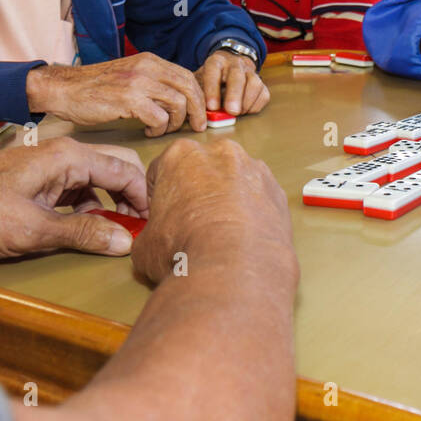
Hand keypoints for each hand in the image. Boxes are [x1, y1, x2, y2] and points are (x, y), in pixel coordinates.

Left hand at [0, 138, 147, 258]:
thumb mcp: (34, 231)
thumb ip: (84, 234)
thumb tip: (126, 241)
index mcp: (68, 156)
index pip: (126, 170)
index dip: (144, 199)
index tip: (152, 226)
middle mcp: (60, 154)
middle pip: (113, 169)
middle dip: (129, 198)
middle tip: (137, 228)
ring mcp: (44, 166)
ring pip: (92, 181)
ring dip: (106, 205)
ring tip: (109, 235)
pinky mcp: (30, 180)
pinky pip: (70, 189)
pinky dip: (83, 207)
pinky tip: (77, 229)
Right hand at [27, 52, 207, 136]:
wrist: (63, 89)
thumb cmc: (94, 88)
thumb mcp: (130, 77)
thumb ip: (153, 84)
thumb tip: (179, 102)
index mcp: (150, 61)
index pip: (188, 77)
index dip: (199, 97)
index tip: (200, 113)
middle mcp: (147, 67)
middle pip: (189, 88)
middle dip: (198, 110)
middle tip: (198, 126)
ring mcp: (138, 82)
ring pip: (178, 103)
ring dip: (175, 122)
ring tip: (163, 129)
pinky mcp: (128, 99)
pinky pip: (159, 117)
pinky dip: (159, 128)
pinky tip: (149, 131)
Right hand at [131, 139, 293, 287]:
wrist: (234, 267)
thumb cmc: (186, 248)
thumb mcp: (143, 245)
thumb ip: (148, 232)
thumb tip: (153, 243)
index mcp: (180, 154)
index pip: (161, 172)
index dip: (158, 198)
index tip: (162, 217)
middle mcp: (221, 153)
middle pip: (201, 171)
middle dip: (195, 194)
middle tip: (190, 226)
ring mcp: (254, 169)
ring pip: (233, 182)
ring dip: (226, 201)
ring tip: (219, 235)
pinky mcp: (277, 190)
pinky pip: (258, 199)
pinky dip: (251, 214)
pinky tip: (242, 238)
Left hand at [196, 50, 269, 115]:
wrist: (229, 66)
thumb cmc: (211, 79)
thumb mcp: (200, 81)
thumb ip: (200, 95)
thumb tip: (201, 114)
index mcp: (216, 62)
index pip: (213, 71)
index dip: (213, 90)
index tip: (212, 107)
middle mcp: (235, 64)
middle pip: (237, 76)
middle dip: (234, 96)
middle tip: (232, 111)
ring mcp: (250, 72)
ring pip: (254, 83)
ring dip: (247, 102)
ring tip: (238, 113)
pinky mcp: (261, 83)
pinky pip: (263, 94)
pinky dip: (255, 106)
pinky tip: (245, 111)